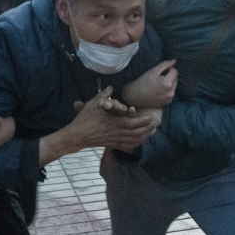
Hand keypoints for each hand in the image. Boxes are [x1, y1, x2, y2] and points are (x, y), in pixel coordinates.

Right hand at [42, 87, 157, 164]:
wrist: (78, 135)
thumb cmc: (85, 118)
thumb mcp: (93, 104)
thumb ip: (104, 95)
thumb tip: (110, 87)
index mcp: (114, 122)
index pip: (133, 123)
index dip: (144, 121)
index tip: (151, 117)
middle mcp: (117, 132)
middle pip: (137, 132)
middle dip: (148, 128)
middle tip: (156, 123)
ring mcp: (115, 140)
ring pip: (134, 140)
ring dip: (144, 136)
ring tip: (152, 132)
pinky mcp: (112, 144)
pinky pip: (127, 146)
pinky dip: (136, 144)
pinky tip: (140, 141)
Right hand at [121, 60, 177, 108]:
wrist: (134, 96)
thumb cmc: (142, 82)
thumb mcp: (153, 71)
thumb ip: (165, 65)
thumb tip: (174, 61)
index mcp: (168, 84)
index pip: (175, 71)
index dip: (167, 69)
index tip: (159, 72)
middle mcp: (171, 93)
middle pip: (175, 79)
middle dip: (169, 76)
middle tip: (157, 78)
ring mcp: (169, 99)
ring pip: (173, 86)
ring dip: (168, 83)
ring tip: (157, 84)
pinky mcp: (167, 103)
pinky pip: (170, 93)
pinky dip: (166, 90)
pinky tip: (157, 90)